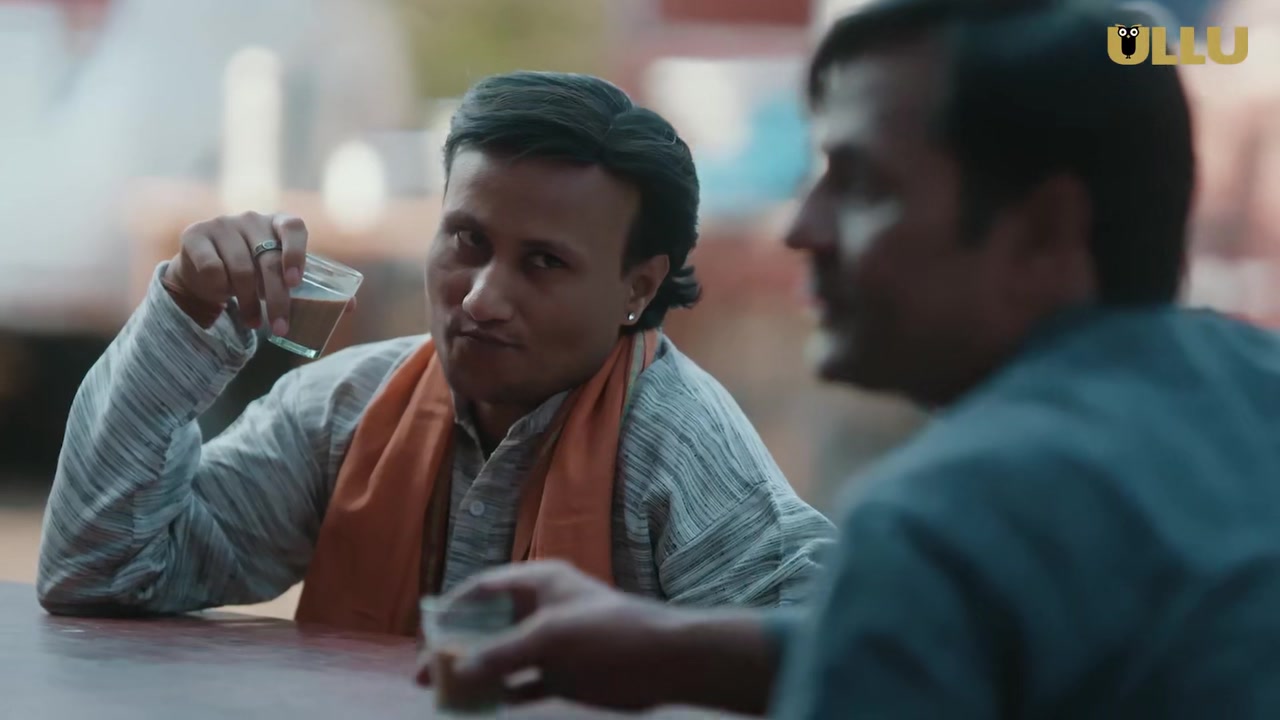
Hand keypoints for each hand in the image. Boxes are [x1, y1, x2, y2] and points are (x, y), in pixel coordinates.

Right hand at [163, 212, 307, 331]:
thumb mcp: (269, 272)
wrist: (202, 270)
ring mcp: (222, 224)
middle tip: (280, 328)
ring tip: (254, 322)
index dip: (296, 254)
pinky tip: (222, 296)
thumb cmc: (248, 271)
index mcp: (276, 223)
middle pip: (268, 260)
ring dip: (248, 302)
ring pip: (241, 269)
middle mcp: (251, 219)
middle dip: (276, 299)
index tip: (294, 283)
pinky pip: (213, 268)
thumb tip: (304, 310)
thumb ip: (283, 277)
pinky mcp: (196, 234)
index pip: (293, 228)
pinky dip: (220, 287)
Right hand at [416, 560, 690, 711]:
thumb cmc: (608, 632)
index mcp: (539, 583)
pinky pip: (521, 684)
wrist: (662, 662)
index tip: (427, 629)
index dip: (454, 607)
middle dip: (456, 647)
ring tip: (443, 694)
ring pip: (501, 658)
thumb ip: (502, 652)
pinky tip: (480, 706)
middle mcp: (540, 610)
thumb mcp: (550, 637)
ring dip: (474, 674)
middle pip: (487, 626)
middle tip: (423, 672)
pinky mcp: (560, 675)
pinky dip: (501, 694)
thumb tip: (459, 669)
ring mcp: (550, 645)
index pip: (485, 588)